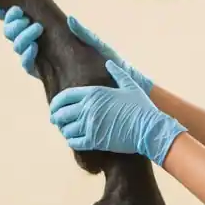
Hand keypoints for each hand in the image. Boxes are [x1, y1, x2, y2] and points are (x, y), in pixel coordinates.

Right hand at [0, 6, 152, 91]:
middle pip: (14, 33)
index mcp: (49, 34)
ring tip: (35, 28)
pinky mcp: (44, 74)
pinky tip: (33, 47)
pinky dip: (27, 54)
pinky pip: (28, 65)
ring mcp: (41, 61)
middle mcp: (41, 47)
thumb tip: (70, 18)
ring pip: (18, 47)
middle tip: (23, 15)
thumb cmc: (107, 65)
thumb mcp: (97, 45)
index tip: (0, 7)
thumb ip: (83, 32)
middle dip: (13, 23)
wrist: (111, 88)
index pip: (23, 21)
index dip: (8, 15)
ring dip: (21, 36)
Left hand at [48, 61, 184, 165]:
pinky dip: (71, 141)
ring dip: (64, 130)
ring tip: (66, 131)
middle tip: (56, 121)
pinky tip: (73, 140)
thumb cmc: (142, 107)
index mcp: (94, 93)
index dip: (56, 103)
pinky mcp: (95, 140)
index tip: (54, 107)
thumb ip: (117, 73)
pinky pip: (74, 142)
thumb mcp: (130, 85)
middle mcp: (89, 107)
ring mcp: (90, 124)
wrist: (150, 128)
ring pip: (66, 129)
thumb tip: (110, 62)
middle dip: (56, 117)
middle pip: (61, 113)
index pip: (65, 96)